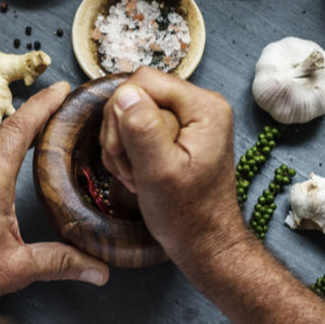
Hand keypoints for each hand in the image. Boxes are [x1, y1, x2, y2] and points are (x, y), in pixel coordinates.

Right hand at [98, 67, 248, 267]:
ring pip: (131, 112)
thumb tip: (124, 94)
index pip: (142, 81)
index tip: (123, 151)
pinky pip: (137, 129)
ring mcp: (188, 120)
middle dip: (120, 132)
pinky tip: (136, 175)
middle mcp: (199, 106)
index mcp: (204, 107)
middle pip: (135, 95)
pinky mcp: (177, 135)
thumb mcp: (159, 172)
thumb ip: (142, 128)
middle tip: (129, 168)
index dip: (121, 112)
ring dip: (121, 146)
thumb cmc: (188, 215)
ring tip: (134, 176)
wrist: (204, 243)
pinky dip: (128, 153)